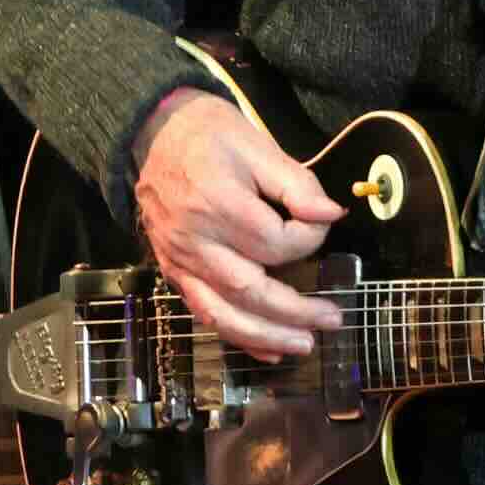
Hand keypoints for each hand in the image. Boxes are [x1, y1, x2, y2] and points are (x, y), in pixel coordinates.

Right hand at [133, 90, 346, 363]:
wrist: (152, 135)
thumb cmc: (208, 134)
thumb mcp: (256, 144)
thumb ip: (296, 183)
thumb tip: (331, 215)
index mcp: (217, 203)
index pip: (274, 241)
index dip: (308, 239)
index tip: (323, 224)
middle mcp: (194, 239)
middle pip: (249, 289)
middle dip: (295, 311)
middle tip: (333, 318)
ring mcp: (180, 260)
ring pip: (224, 312)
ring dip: (266, 335)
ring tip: (304, 345)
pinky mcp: (173, 271)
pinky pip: (203, 312)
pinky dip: (236, 335)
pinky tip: (266, 350)